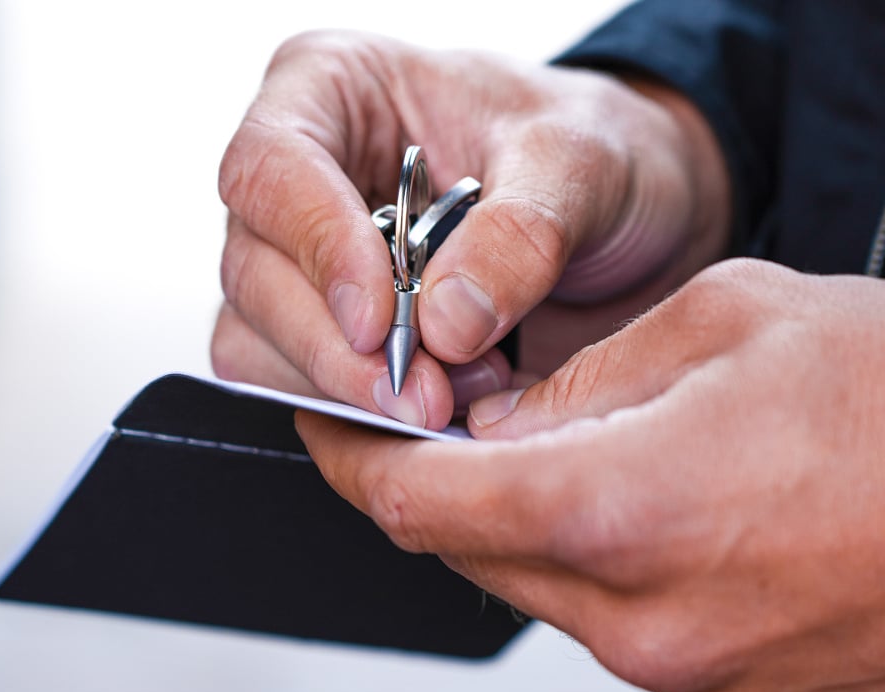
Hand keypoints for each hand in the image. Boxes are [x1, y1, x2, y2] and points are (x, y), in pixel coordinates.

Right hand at [210, 31, 727, 427]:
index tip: (378, 320)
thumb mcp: (581, 166)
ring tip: (457, 394)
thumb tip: (442, 324)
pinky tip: (441, 404)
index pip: (271, 167)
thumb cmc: (593, 149)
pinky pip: (302, 384)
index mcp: (333, 87)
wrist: (629, 210)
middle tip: (428, 394)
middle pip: (255, 270)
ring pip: (261, 340)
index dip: (315, 248)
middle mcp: (301, 172)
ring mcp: (303, 256)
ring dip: (350, 388)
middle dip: (339, 348)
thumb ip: (519, 235)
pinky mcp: (327, 327)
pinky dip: (361, 410)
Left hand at [297, 259, 884, 691]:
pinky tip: (639, 495)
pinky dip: (589, 554)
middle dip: (436, 479)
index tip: (329, 417)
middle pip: (464, 552)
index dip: (349, 456)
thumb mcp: (725, 320)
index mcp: (620, 512)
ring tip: (570, 439)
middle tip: (455, 407)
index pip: (415, 505)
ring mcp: (678, 670)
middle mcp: (636, 619)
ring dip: (521, 514)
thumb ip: (584, 376)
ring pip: (538, 586)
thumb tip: (503, 417)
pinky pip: (610, 616)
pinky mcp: (719, 687)